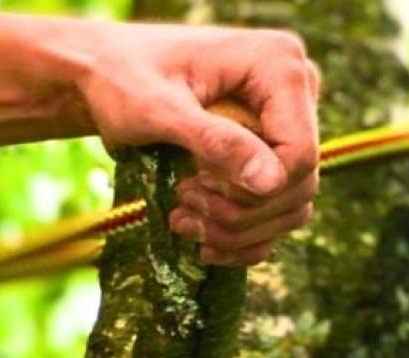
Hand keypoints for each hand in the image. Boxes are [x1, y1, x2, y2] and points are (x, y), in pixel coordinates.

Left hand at [68, 23, 319, 265]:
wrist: (107, 75)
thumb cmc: (125, 80)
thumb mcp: (161, 110)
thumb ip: (216, 142)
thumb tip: (272, 183)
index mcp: (279, 66)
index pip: (301, 155)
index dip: (256, 191)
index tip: (195, 184)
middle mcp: (294, 93)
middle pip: (298, 186)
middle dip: (239, 213)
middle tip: (181, 203)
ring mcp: (284, 126)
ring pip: (290, 207)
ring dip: (236, 230)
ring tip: (181, 219)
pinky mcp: (269, 155)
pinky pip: (276, 215)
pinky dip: (241, 239)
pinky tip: (200, 241)